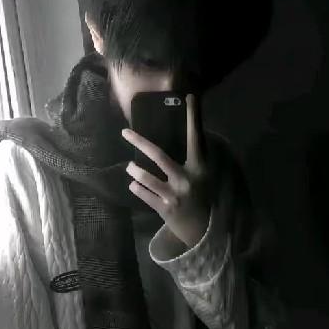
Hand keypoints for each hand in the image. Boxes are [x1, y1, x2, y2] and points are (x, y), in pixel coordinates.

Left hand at [122, 94, 210, 248]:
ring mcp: (173, 195)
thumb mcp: (204, 177)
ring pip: (146, 177)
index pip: (196, 137)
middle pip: (159, 155)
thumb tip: (191, 135)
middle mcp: (186, 179)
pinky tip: (134, 184)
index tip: (189, 97)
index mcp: (200, 168)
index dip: (193, 117)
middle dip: (139, 141)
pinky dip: (137, 188)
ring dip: (134, 170)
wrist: (203, 232)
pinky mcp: (164, 209)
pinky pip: (144, 194)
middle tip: (124, 132)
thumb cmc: (203, 199)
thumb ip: (195, 159)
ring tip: (129, 168)